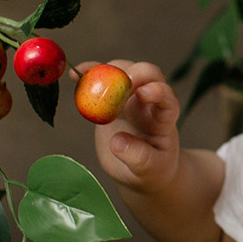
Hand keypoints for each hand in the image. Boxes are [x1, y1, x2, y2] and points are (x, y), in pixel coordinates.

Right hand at [74, 60, 180, 194]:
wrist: (140, 170)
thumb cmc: (151, 170)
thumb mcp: (149, 170)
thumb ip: (138, 157)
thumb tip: (117, 142)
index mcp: (164, 118)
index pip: (167, 98)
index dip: (158, 91)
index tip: (143, 92)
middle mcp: (149, 102)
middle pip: (148, 74)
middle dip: (134, 72)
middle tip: (115, 83)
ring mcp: (129, 98)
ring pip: (123, 71)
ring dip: (108, 70)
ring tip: (87, 79)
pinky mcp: (110, 101)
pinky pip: (101, 82)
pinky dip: (88, 75)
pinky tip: (75, 76)